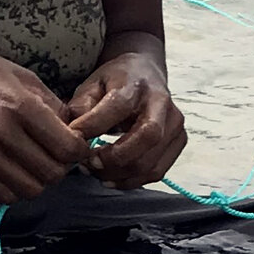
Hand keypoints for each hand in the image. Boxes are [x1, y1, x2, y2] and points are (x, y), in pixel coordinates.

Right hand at [0, 46, 89, 200]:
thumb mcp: (23, 77)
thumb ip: (53, 106)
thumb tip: (74, 131)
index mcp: (21, 106)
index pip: (67, 148)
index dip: (79, 150)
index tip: (75, 145)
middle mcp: (3, 133)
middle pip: (52, 174)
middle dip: (62, 167)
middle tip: (55, 154)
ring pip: (31, 190)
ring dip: (39, 180)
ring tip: (35, 163)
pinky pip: (5, 195)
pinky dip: (17, 188)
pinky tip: (15, 170)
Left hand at [65, 53, 187, 190]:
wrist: (144, 73)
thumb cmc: (115, 82)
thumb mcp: (91, 84)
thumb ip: (80, 106)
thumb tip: (75, 134)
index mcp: (136, 85)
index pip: (118, 106)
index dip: (94, 126)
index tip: (74, 139)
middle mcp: (161, 102)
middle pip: (146, 139)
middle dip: (113, 159)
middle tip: (88, 163)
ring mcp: (175, 123)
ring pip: (151, 162)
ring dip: (120, 175)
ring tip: (97, 171)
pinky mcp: (179, 139)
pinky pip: (157, 171)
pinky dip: (132, 180)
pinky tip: (113, 176)